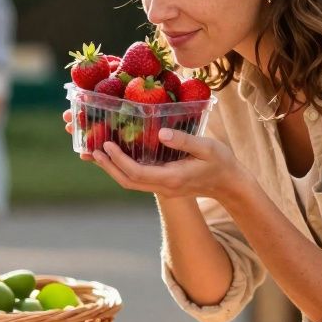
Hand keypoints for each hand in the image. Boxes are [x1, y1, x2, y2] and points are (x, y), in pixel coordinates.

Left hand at [88, 127, 247, 203]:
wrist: (230, 184)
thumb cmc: (221, 163)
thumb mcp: (207, 147)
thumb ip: (184, 140)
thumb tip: (161, 132)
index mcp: (172, 178)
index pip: (137, 173)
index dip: (119, 160)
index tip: (107, 145)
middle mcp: (164, 187)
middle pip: (128, 182)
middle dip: (108, 167)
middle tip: (92, 151)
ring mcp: (163, 188)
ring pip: (131, 183)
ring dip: (113, 170)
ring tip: (96, 154)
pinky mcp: (164, 184)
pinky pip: (139, 179)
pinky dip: (124, 169)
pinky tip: (117, 157)